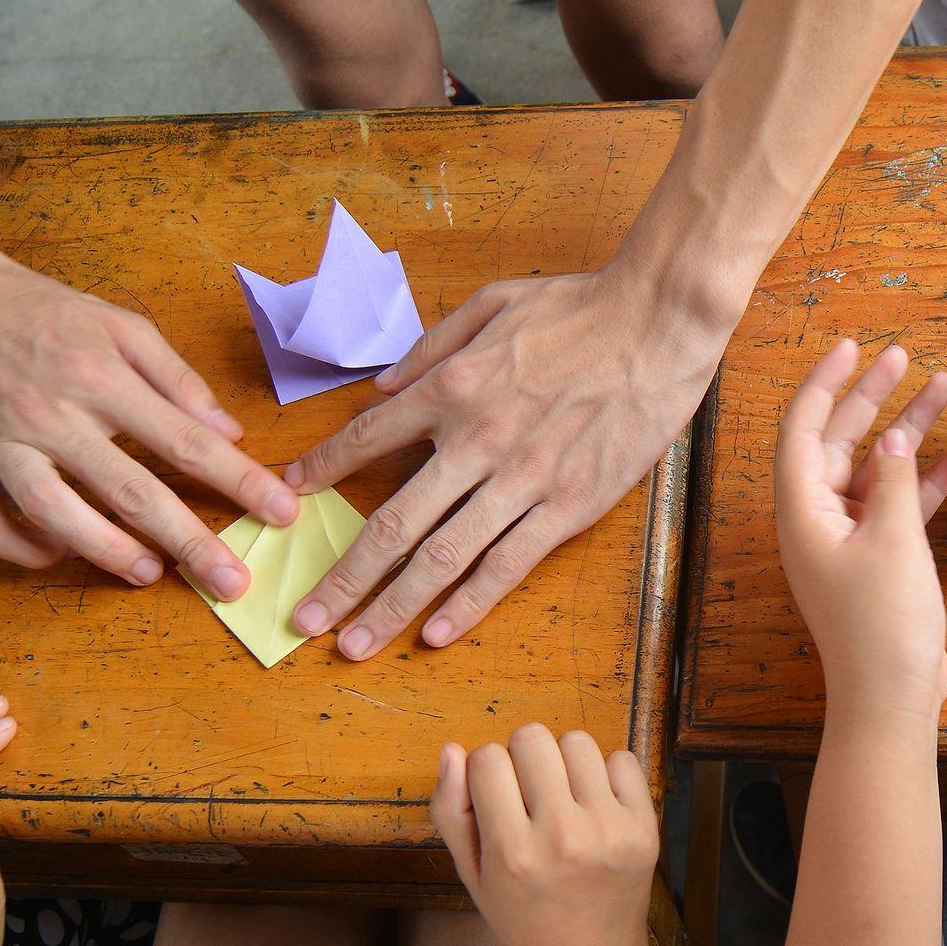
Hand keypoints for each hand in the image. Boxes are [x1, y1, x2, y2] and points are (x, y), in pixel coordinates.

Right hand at [0, 240, 298, 595]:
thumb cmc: (37, 309)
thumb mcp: (117, 323)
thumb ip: (177, 378)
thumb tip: (229, 433)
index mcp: (97, 374)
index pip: (185, 440)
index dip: (239, 480)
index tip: (282, 512)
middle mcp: (48, 412)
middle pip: (130, 489)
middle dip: (190, 540)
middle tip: (233, 583)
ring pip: (54, 512)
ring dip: (105, 550)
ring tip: (148, 573)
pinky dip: (22, 548)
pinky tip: (59, 553)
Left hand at [283, 263, 724, 656]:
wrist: (659, 323)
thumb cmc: (580, 307)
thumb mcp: (492, 302)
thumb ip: (431, 347)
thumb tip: (382, 386)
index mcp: (452, 388)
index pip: (366, 438)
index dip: (320, 470)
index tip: (287, 497)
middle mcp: (475, 441)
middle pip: (392, 523)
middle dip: (342, 577)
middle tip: (303, 617)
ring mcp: (522, 481)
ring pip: (442, 558)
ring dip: (391, 606)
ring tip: (353, 643)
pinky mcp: (568, 507)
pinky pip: (508, 565)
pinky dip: (468, 604)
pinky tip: (435, 634)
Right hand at [431, 724, 660, 945]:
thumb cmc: (524, 919)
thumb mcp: (473, 876)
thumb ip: (452, 812)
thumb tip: (452, 749)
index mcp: (512, 852)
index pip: (487, 758)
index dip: (486, 772)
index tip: (495, 799)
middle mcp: (563, 837)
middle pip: (532, 737)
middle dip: (522, 758)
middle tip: (529, 796)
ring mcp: (610, 831)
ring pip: (576, 741)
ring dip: (564, 762)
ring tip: (563, 799)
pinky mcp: (644, 828)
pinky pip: (622, 759)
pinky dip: (605, 775)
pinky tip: (595, 807)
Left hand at [775, 339, 946, 714]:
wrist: (891, 696)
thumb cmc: (881, 625)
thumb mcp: (891, 540)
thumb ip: (893, 480)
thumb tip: (893, 439)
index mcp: (802, 513)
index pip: (803, 430)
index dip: (825, 384)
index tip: (851, 347)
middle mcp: (818, 521)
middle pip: (839, 442)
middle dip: (870, 398)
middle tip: (901, 356)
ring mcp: (849, 541)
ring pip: (876, 469)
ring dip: (906, 432)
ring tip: (942, 388)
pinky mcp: (880, 560)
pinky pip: (899, 506)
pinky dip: (925, 480)